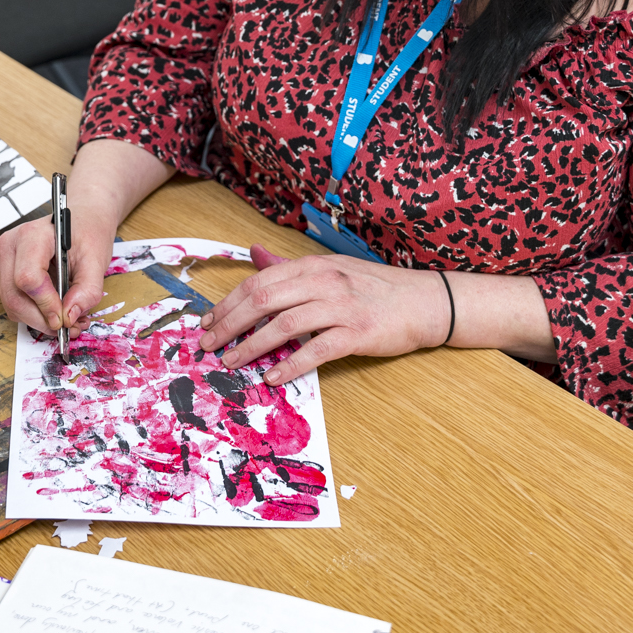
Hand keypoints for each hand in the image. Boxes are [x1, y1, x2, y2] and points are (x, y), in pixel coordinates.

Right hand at [0, 215, 114, 337]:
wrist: (82, 220)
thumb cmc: (87, 232)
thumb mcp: (97, 259)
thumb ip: (87, 290)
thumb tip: (69, 316)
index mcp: (32, 235)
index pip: (28, 278)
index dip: (46, 304)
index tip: (66, 319)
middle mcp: (12, 246)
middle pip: (15, 296)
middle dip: (42, 319)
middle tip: (69, 328)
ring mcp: (6, 260)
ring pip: (12, 304)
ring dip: (40, 321)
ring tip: (68, 321)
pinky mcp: (8, 273)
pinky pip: (15, 302)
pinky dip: (36, 315)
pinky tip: (57, 312)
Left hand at [198, 245, 451, 384]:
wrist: (424, 301)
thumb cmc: (374, 289)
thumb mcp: (331, 269)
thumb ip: (290, 267)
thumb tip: (255, 255)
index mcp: (313, 266)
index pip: (258, 282)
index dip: (228, 303)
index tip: (207, 322)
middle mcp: (323, 281)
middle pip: (263, 300)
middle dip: (229, 324)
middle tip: (208, 345)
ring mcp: (341, 307)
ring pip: (284, 325)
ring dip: (252, 345)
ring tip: (232, 362)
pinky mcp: (357, 333)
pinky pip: (317, 350)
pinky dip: (291, 364)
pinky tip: (273, 377)